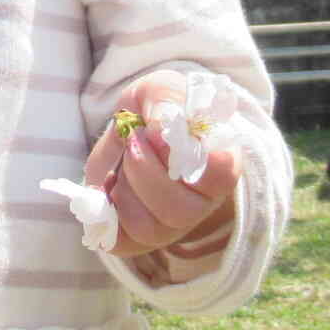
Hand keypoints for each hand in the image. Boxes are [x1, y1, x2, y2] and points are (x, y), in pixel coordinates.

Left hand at [82, 71, 239, 260]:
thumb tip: (161, 131)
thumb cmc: (158, 109)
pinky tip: (110, 183)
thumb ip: (165, 98)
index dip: (186, 156)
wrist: (131, 128)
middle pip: (182, 210)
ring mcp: (171, 225)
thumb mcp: (161, 88)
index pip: (222, 175)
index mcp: (220, 163)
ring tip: (123, 158)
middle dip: (146, 170)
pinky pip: (122, 240)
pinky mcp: (137, 237)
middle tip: (134, 139)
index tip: (158, 132)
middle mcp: (201, 202)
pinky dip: (107, 211)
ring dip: (127, 187)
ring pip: (151, 227)